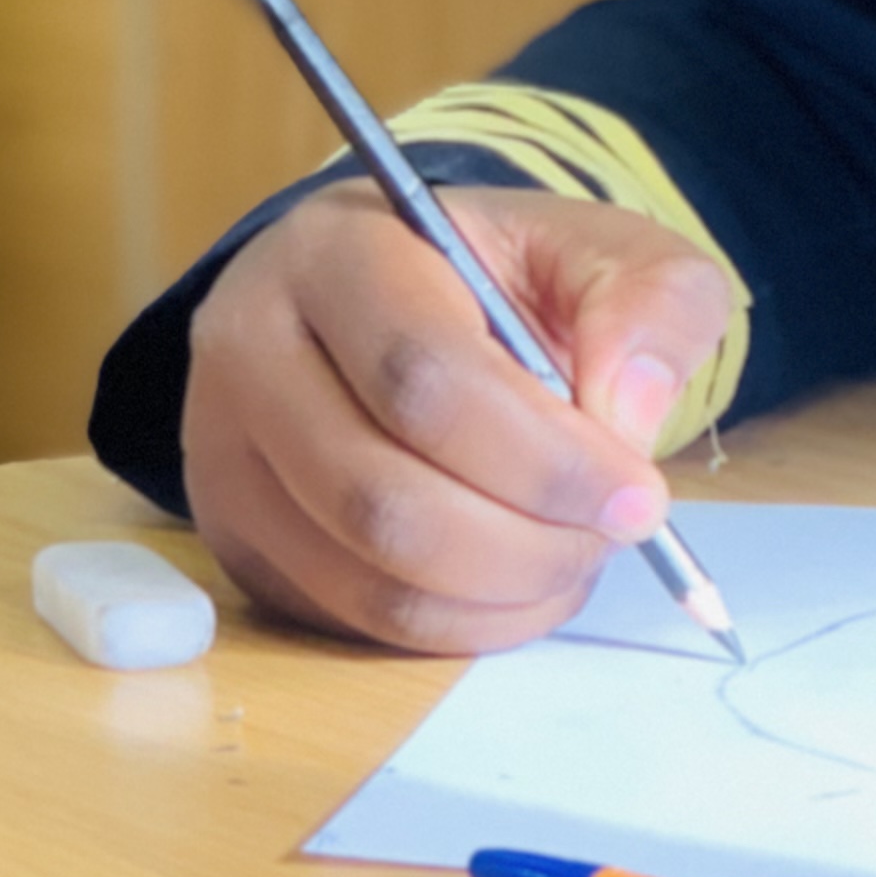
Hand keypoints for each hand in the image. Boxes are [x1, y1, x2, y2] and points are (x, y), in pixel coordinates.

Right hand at [179, 183, 736, 652]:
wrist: (405, 297)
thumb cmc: (504, 277)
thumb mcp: (601, 250)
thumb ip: (649, 303)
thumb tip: (629, 414)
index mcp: (336, 253)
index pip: (423, 378)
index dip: (543, 460)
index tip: (638, 495)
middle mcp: (250, 351)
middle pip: (383, 498)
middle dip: (528, 543)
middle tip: (613, 536)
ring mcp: (225, 456)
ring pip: (369, 577)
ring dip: (502, 593)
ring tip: (573, 554)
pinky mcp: (239, 539)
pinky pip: (356, 620)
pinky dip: (463, 626)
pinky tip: (518, 581)